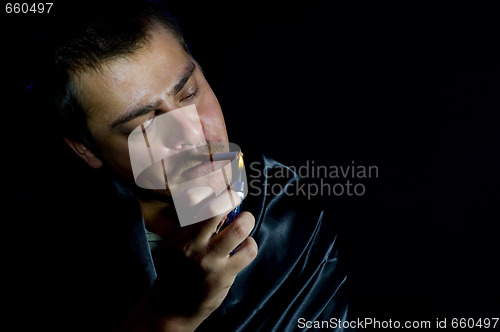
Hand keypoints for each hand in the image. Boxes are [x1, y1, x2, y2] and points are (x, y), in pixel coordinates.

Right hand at [116, 186, 257, 331]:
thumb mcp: (174, 242)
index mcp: (178, 232)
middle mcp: (191, 244)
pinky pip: (248, 251)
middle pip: (216, 208)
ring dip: (247, 220)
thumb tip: (213, 196)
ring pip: (239, 228)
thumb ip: (190, 222)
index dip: (208, 182)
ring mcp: (209, 260)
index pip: (192, 199)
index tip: (219, 176)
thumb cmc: (176, 268)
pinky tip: (246, 245)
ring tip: (246, 220)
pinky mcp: (224, 275)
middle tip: (235, 195)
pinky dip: (251, 244)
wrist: (172, 306)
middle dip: (231, 197)